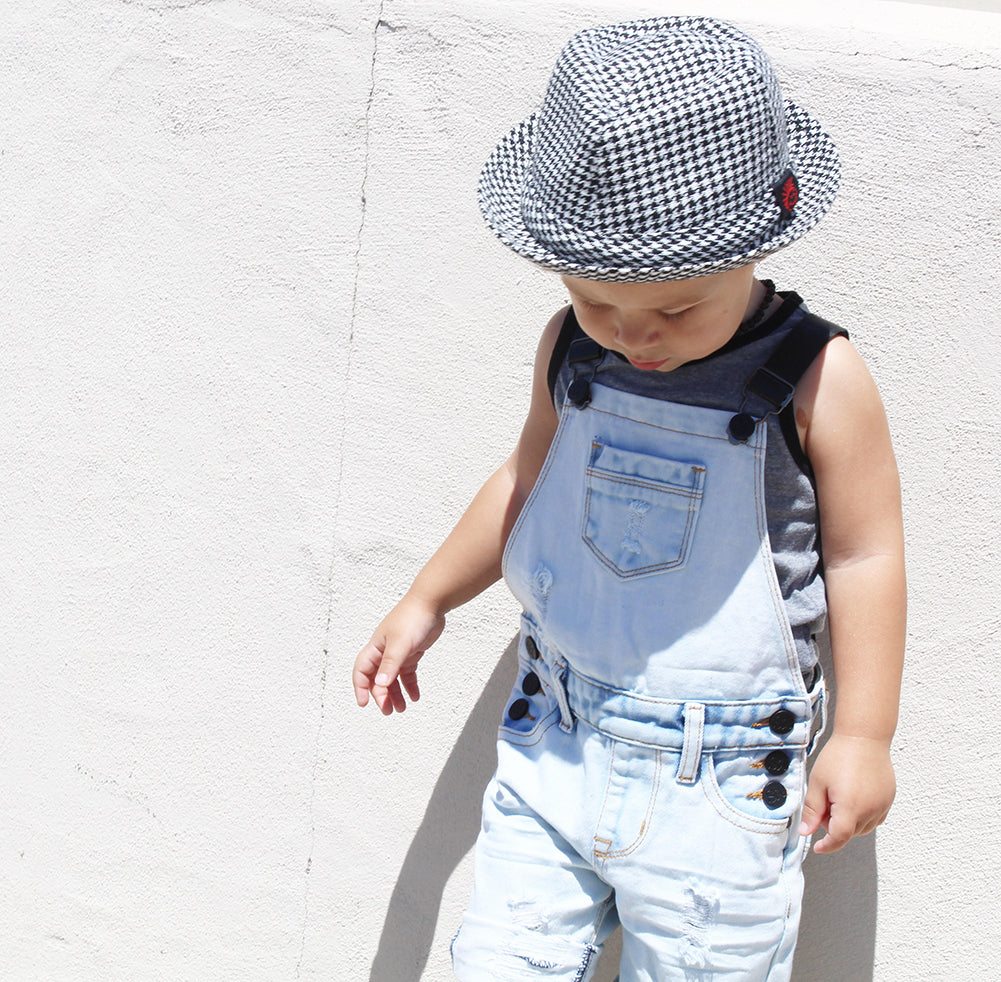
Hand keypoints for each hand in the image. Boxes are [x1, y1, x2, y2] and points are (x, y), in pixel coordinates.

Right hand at [352, 593, 445, 714]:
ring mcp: (398, 652)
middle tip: (389, 710)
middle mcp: (384, 651)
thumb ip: (390, 665)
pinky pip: (407, 673)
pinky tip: (415, 696)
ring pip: (393, 678)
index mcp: (376, 647)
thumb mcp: (400, 644)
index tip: (365, 704)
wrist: (432, 603)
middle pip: (377, 678)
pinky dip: (410, 686)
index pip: (362, 671)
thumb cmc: (412, 618)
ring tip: (402, 708)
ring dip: (395, 694)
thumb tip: (379, 684)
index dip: (360, 688)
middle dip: (381, 695)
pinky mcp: (412, 652)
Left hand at [799, 733, 895, 853]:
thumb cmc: (839, 756)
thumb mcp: (818, 782)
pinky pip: (875, 817)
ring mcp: (882, 805)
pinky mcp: (889, 799)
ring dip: (849, 820)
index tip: (818, 847)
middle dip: (834, 823)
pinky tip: (853, 794)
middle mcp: (871, 810)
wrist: (864, 737)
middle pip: (850, 832)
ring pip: (863, 827)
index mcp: (851, 807)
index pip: (839, 838)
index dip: (827, 846)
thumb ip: (812, 810)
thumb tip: (806, 831)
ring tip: (839, 793)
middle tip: (825, 799)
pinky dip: (862, 814)